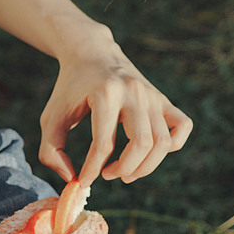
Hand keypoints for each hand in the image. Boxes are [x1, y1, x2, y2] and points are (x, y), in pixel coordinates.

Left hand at [38, 42, 192, 185]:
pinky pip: (182, 126)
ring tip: (126, 173)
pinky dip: (173, 145)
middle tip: (107, 175)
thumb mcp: (51, 116)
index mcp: (105, 93)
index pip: (104, 144)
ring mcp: (152, 95)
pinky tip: (151, 153)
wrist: (92, 52)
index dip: (92, 170)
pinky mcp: (162, 99)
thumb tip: (71, 178)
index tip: (83, 181)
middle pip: (142, 144)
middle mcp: (134, 92)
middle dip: (124, 169)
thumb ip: (51, 151)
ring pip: (163, 142)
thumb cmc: (70, 88)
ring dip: (146, 166)